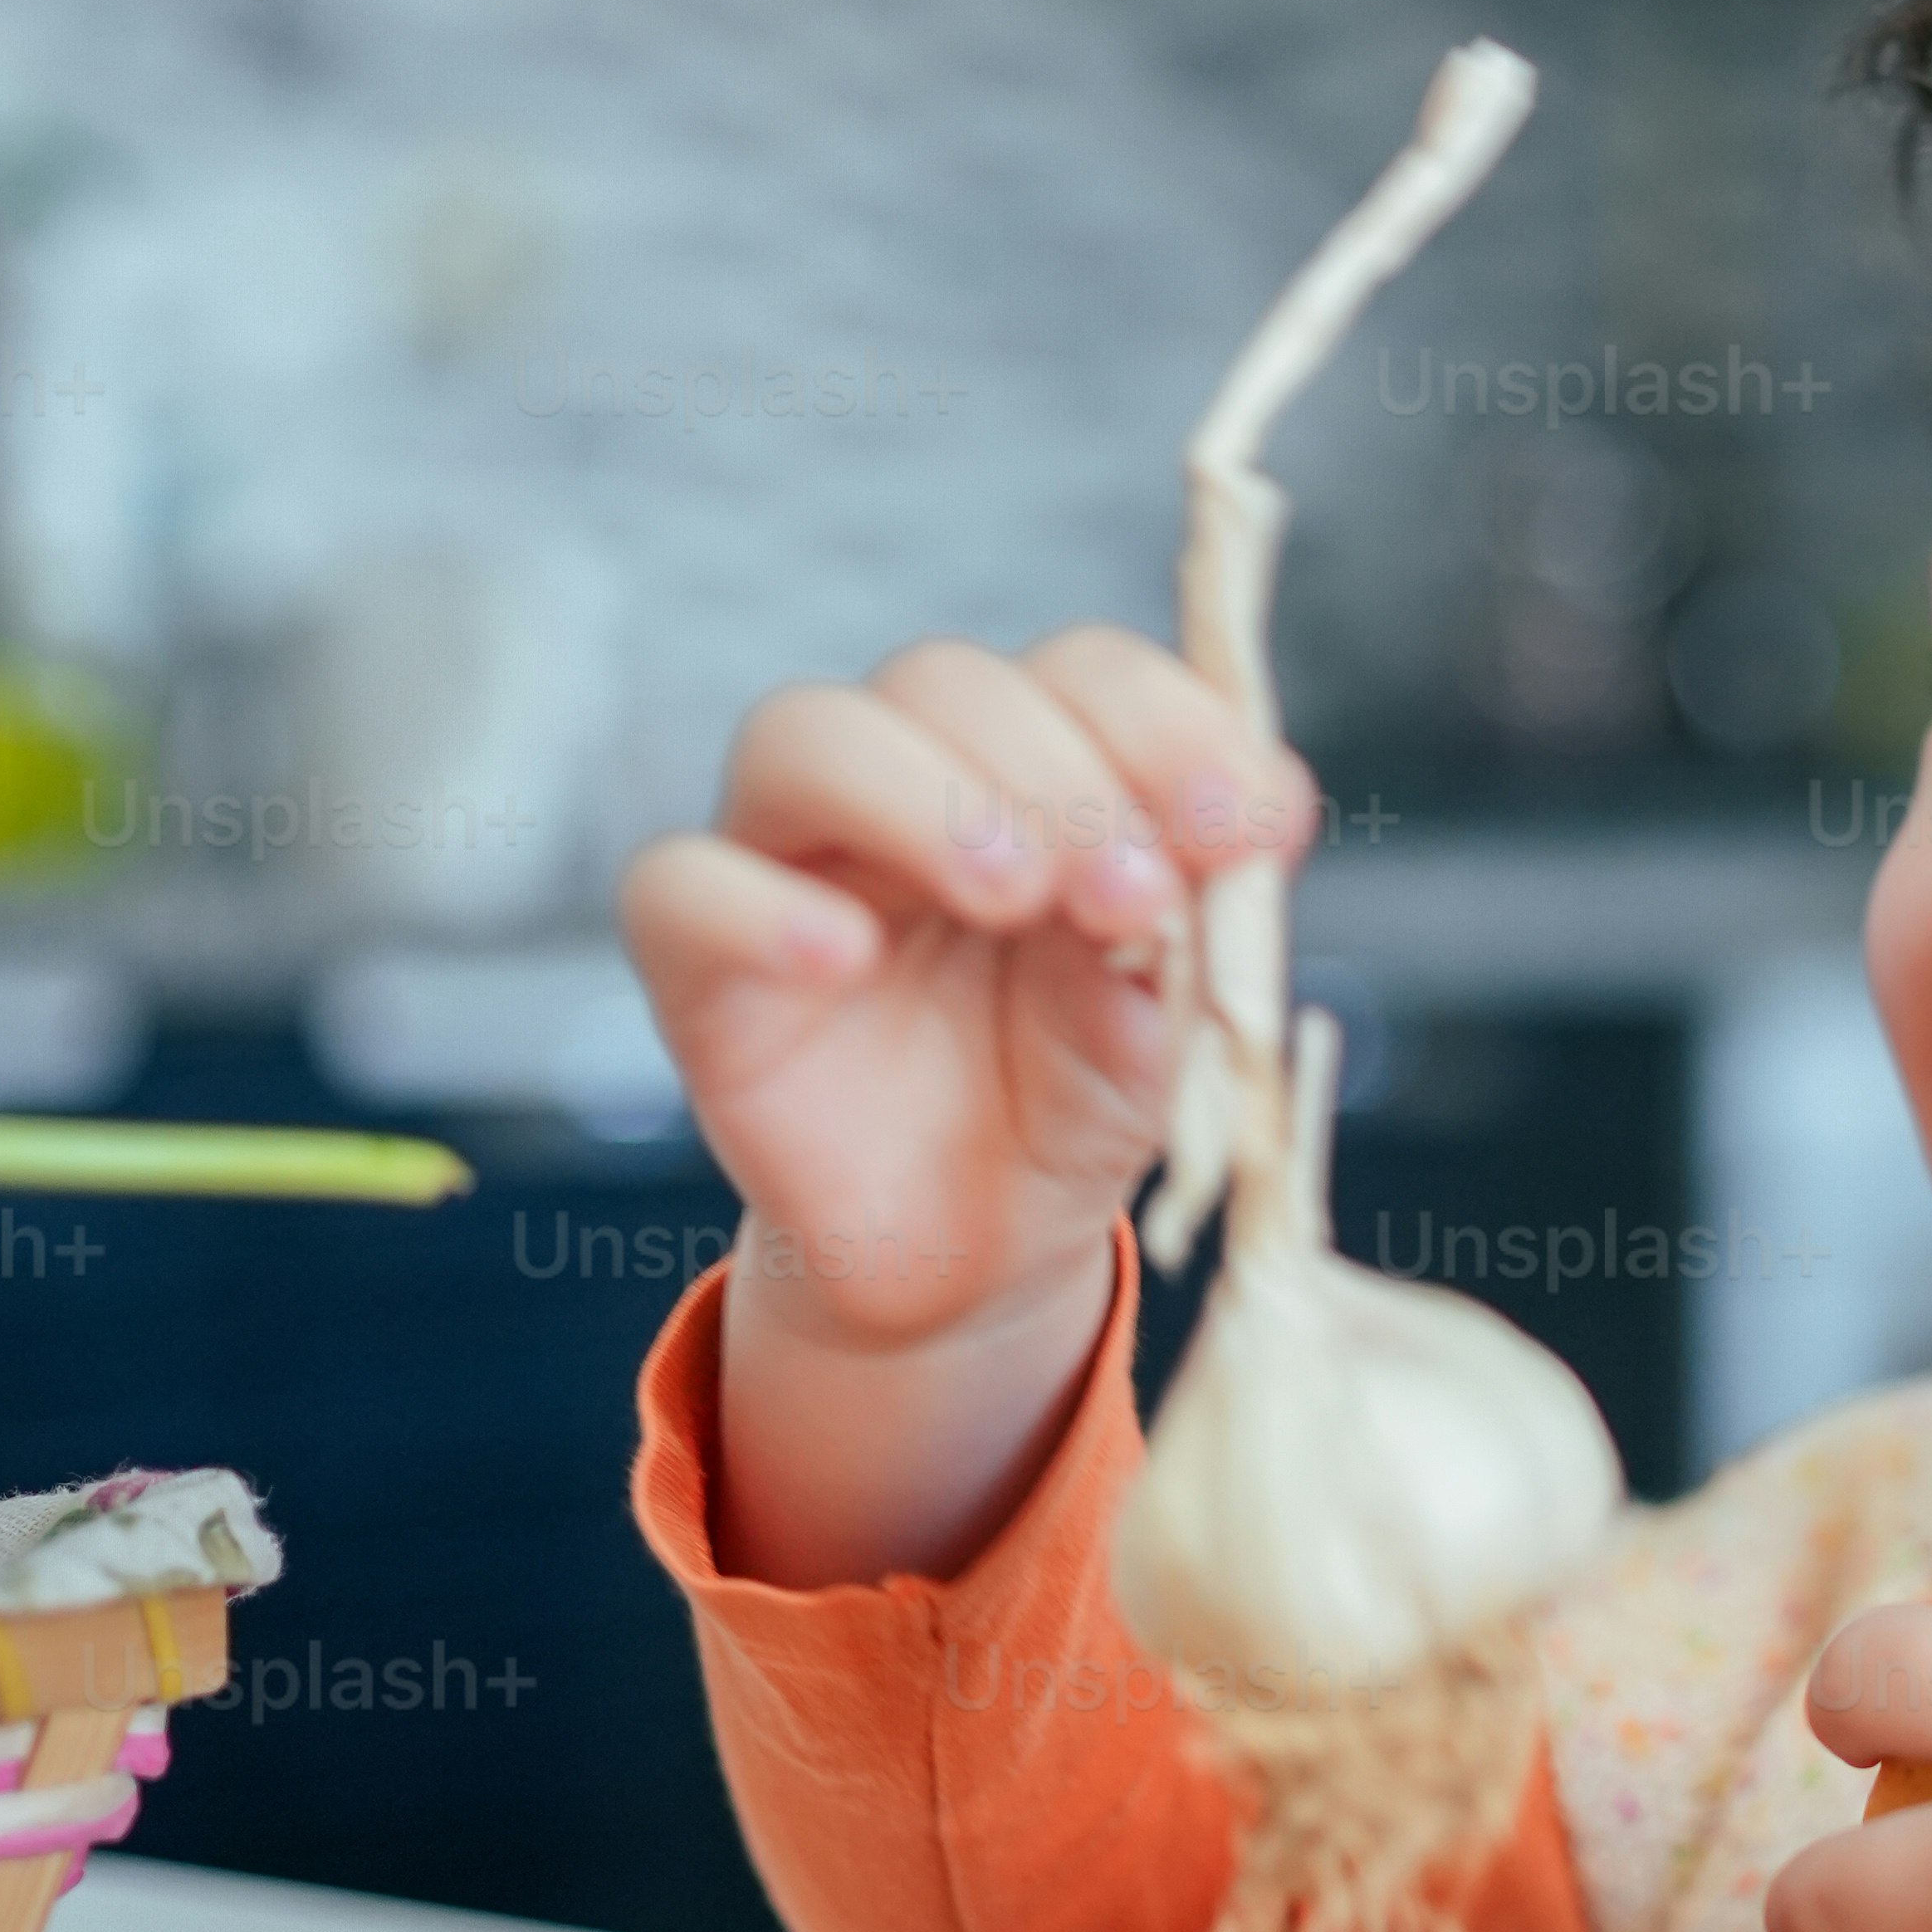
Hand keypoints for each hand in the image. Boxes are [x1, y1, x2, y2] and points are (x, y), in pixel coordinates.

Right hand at [618, 628, 1311, 1585]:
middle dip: (1057, 772)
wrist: (970, 1259)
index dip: (1164, 722)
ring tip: (1015, 896)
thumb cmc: (1065, 1104)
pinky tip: (843, 957)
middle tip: (1130, 893)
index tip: (1240, 824)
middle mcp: (903, 784)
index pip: (1080, 672)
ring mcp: (791, 861)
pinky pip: (681, 891)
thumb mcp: (1163, 1029)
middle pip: (943, 681)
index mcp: (1032, 771)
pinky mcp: (699, 964)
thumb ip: (1199, 933)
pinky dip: (760, 909)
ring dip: (925, 798)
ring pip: (803, 737)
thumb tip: (1251, 832)